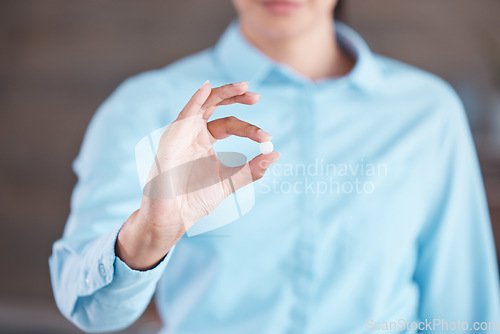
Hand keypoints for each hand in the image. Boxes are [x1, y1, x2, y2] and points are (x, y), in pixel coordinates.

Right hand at [117, 81, 279, 269]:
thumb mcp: (230, 182)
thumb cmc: (195, 201)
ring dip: (222, 92)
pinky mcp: (171, 141)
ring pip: (202, 104)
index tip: (268, 138)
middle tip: (257, 97)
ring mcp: (181, 134)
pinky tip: (207, 87)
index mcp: (206, 141)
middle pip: (215, 105)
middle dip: (236, 97)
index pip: (230, 124)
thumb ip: (251, 170)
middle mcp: (193, 133)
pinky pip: (184, 116)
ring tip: (244, 86)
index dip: (250, 129)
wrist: (173, 219)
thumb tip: (276, 153)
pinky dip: (195, 100)